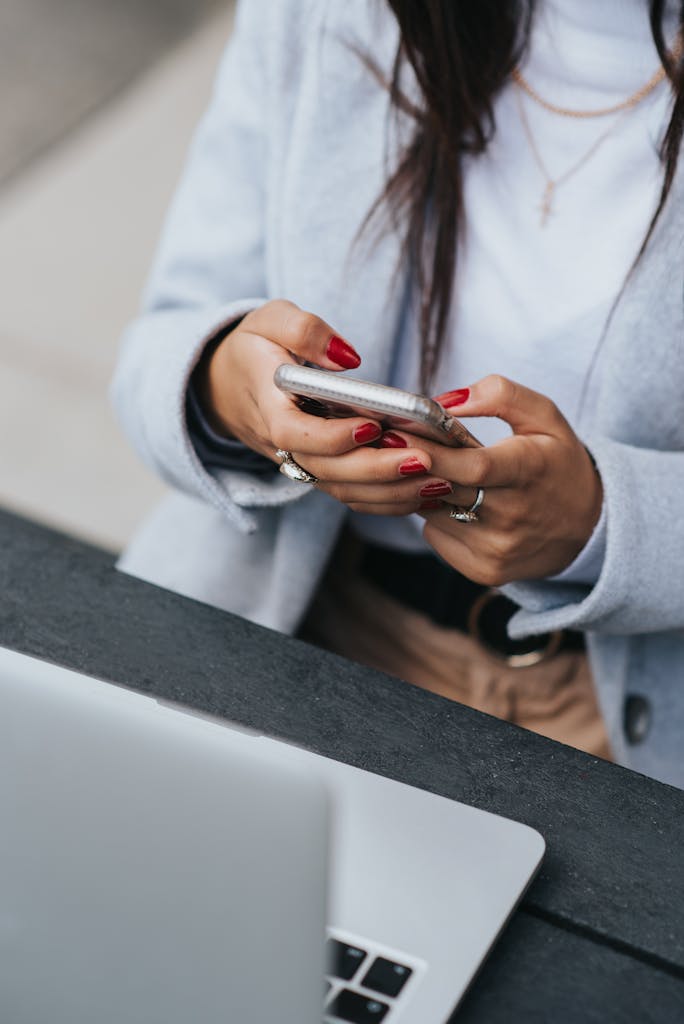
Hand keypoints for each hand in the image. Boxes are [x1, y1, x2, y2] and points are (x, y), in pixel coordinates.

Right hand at [197, 299, 453, 508]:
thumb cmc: (254, 348)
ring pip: (344, 491)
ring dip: (392, 492)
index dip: (333, 437)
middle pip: (329, 471)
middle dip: (378, 471)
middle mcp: (284, 446)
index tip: (372, 425)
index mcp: (268, 408)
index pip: (297, 434)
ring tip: (438, 481)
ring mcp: (302, 464)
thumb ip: (304, 330)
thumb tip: (348, 357)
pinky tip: (427, 492)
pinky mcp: (320, 472)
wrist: (223, 385)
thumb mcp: (269, 320)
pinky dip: (389, 500)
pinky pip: (352, 495)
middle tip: (425, 461)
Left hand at [408, 375, 602, 584]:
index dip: (432, 452)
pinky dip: (437, 518)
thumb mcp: (544, 416)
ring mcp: (497, 548)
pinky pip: (436, 537)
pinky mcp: (485, 571)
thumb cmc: (557, 462)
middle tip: (390, 445)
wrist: (588, 528)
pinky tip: (459, 506)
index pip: (473, 466)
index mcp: (528, 470)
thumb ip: (500, 395)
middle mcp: (512, 515)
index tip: (396, 434)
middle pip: (443, 490)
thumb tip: (446, 401)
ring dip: (425, 490)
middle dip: (411, 466)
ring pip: (432, 513)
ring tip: (439, 474)